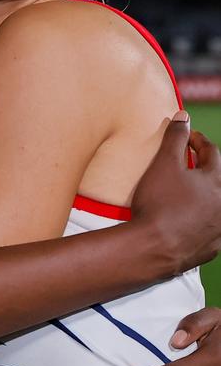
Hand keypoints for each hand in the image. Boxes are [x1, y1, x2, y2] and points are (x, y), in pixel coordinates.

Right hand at [131, 113, 220, 273]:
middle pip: (218, 179)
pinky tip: (189, 221)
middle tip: (188, 164)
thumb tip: (183, 117)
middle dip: (204, 169)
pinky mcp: (213, 248)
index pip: (211, 152)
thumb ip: (175, 138)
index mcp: (216, 180)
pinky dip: (204, 222)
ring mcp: (220, 228)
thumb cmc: (158, 203)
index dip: (198, 141)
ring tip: (187, 194)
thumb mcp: (163, 163)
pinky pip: (213, 230)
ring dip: (205, 197)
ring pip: (217, 206)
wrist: (152, 247)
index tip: (187, 138)